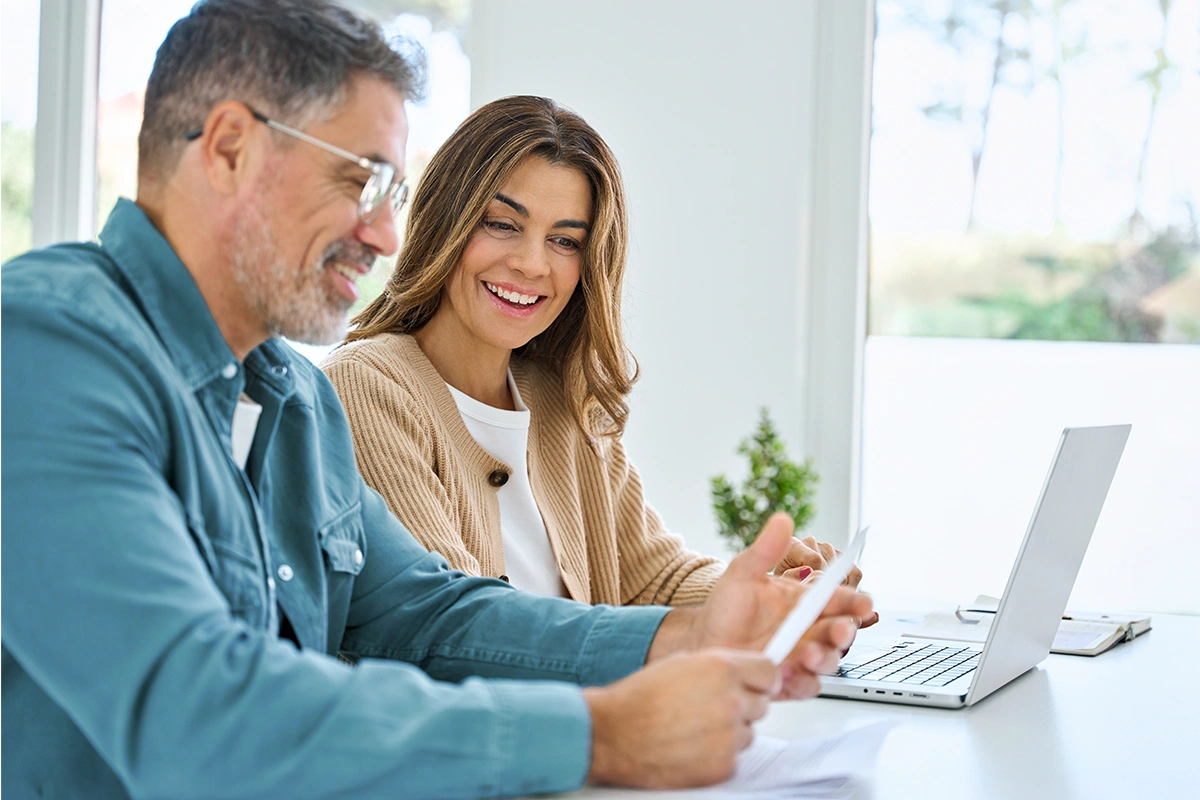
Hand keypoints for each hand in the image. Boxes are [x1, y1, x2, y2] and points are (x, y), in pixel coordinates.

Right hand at [584, 650, 777, 787]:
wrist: (612, 734)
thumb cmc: (639, 698)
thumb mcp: (682, 663)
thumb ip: (719, 667)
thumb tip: (743, 673)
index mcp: (722, 669)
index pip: (770, 673)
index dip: (761, 680)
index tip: (754, 685)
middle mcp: (731, 701)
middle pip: (761, 704)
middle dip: (742, 706)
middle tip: (711, 708)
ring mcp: (728, 737)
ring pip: (748, 733)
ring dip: (729, 732)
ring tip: (695, 729)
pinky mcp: (722, 766)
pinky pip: (734, 758)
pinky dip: (717, 756)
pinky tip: (691, 747)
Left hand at [648, 513, 872, 698]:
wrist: (703, 642)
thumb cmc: (725, 608)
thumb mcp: (742, 574)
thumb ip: (765, 550)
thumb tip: (782, 519)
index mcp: (803, 601)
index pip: (838, 600)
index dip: (854, 601)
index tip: (863, 603)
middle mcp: (807, 629)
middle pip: (840, 632)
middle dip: (844, 632)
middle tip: (836, 631)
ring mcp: (800, 656)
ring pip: (828, 661)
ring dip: (823, 659)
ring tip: (805, 655)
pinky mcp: (789, 680)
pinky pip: (807, 685)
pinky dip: (802, 682)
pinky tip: (786, 673)